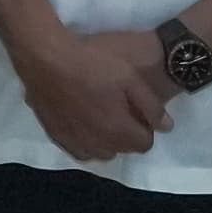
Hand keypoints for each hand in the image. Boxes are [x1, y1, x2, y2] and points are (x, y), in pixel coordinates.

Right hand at [16, 30, 172, 162]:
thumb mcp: (129, 77)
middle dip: (127, 135)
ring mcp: (75, 142)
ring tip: (102, 118)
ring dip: (107, 141)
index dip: (146, 127)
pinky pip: (78, 151)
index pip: (144, 144)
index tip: (139, 111)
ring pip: (100, 153)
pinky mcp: (55, 136)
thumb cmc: (91, 64)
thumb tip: (166, 128)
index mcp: (119, 130)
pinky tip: (83, 124)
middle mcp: (98, 143)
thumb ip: (151, 106)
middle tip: (121, 110)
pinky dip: (86, 143)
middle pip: (123, 149)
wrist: (45, 59)